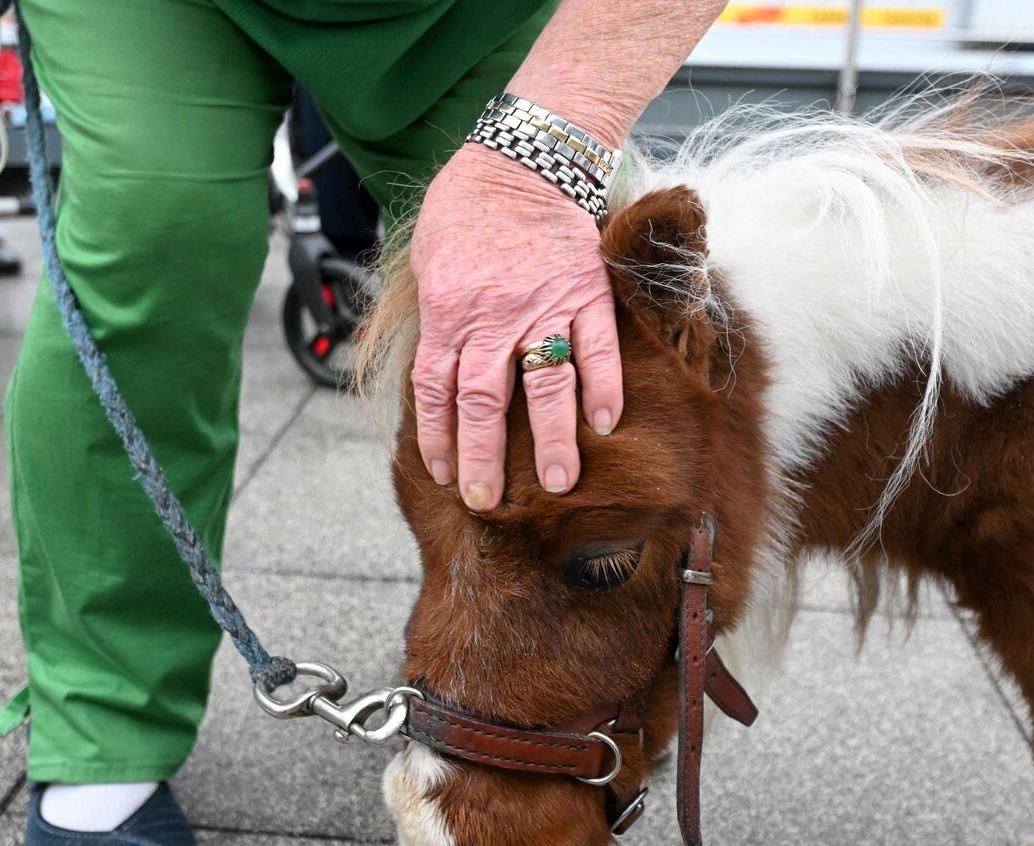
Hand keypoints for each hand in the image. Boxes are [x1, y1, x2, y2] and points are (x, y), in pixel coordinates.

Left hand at [409, 145, 621, 511]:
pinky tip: (606, 422)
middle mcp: (493, 317)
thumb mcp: (427, 258)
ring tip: (561, 483)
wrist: (522, 157)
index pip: (437, 391)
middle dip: (486, 458)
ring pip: (545, 384)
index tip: (446, 476)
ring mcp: (544, 306)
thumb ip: (435, 317)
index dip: (439, 439)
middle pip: (485, 402)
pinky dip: (604, 385)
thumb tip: (436, 366)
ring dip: (553, 439)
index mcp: (448, 312)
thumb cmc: (466, 206)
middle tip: (491, 502)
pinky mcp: (586, 291)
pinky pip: (597, 346)